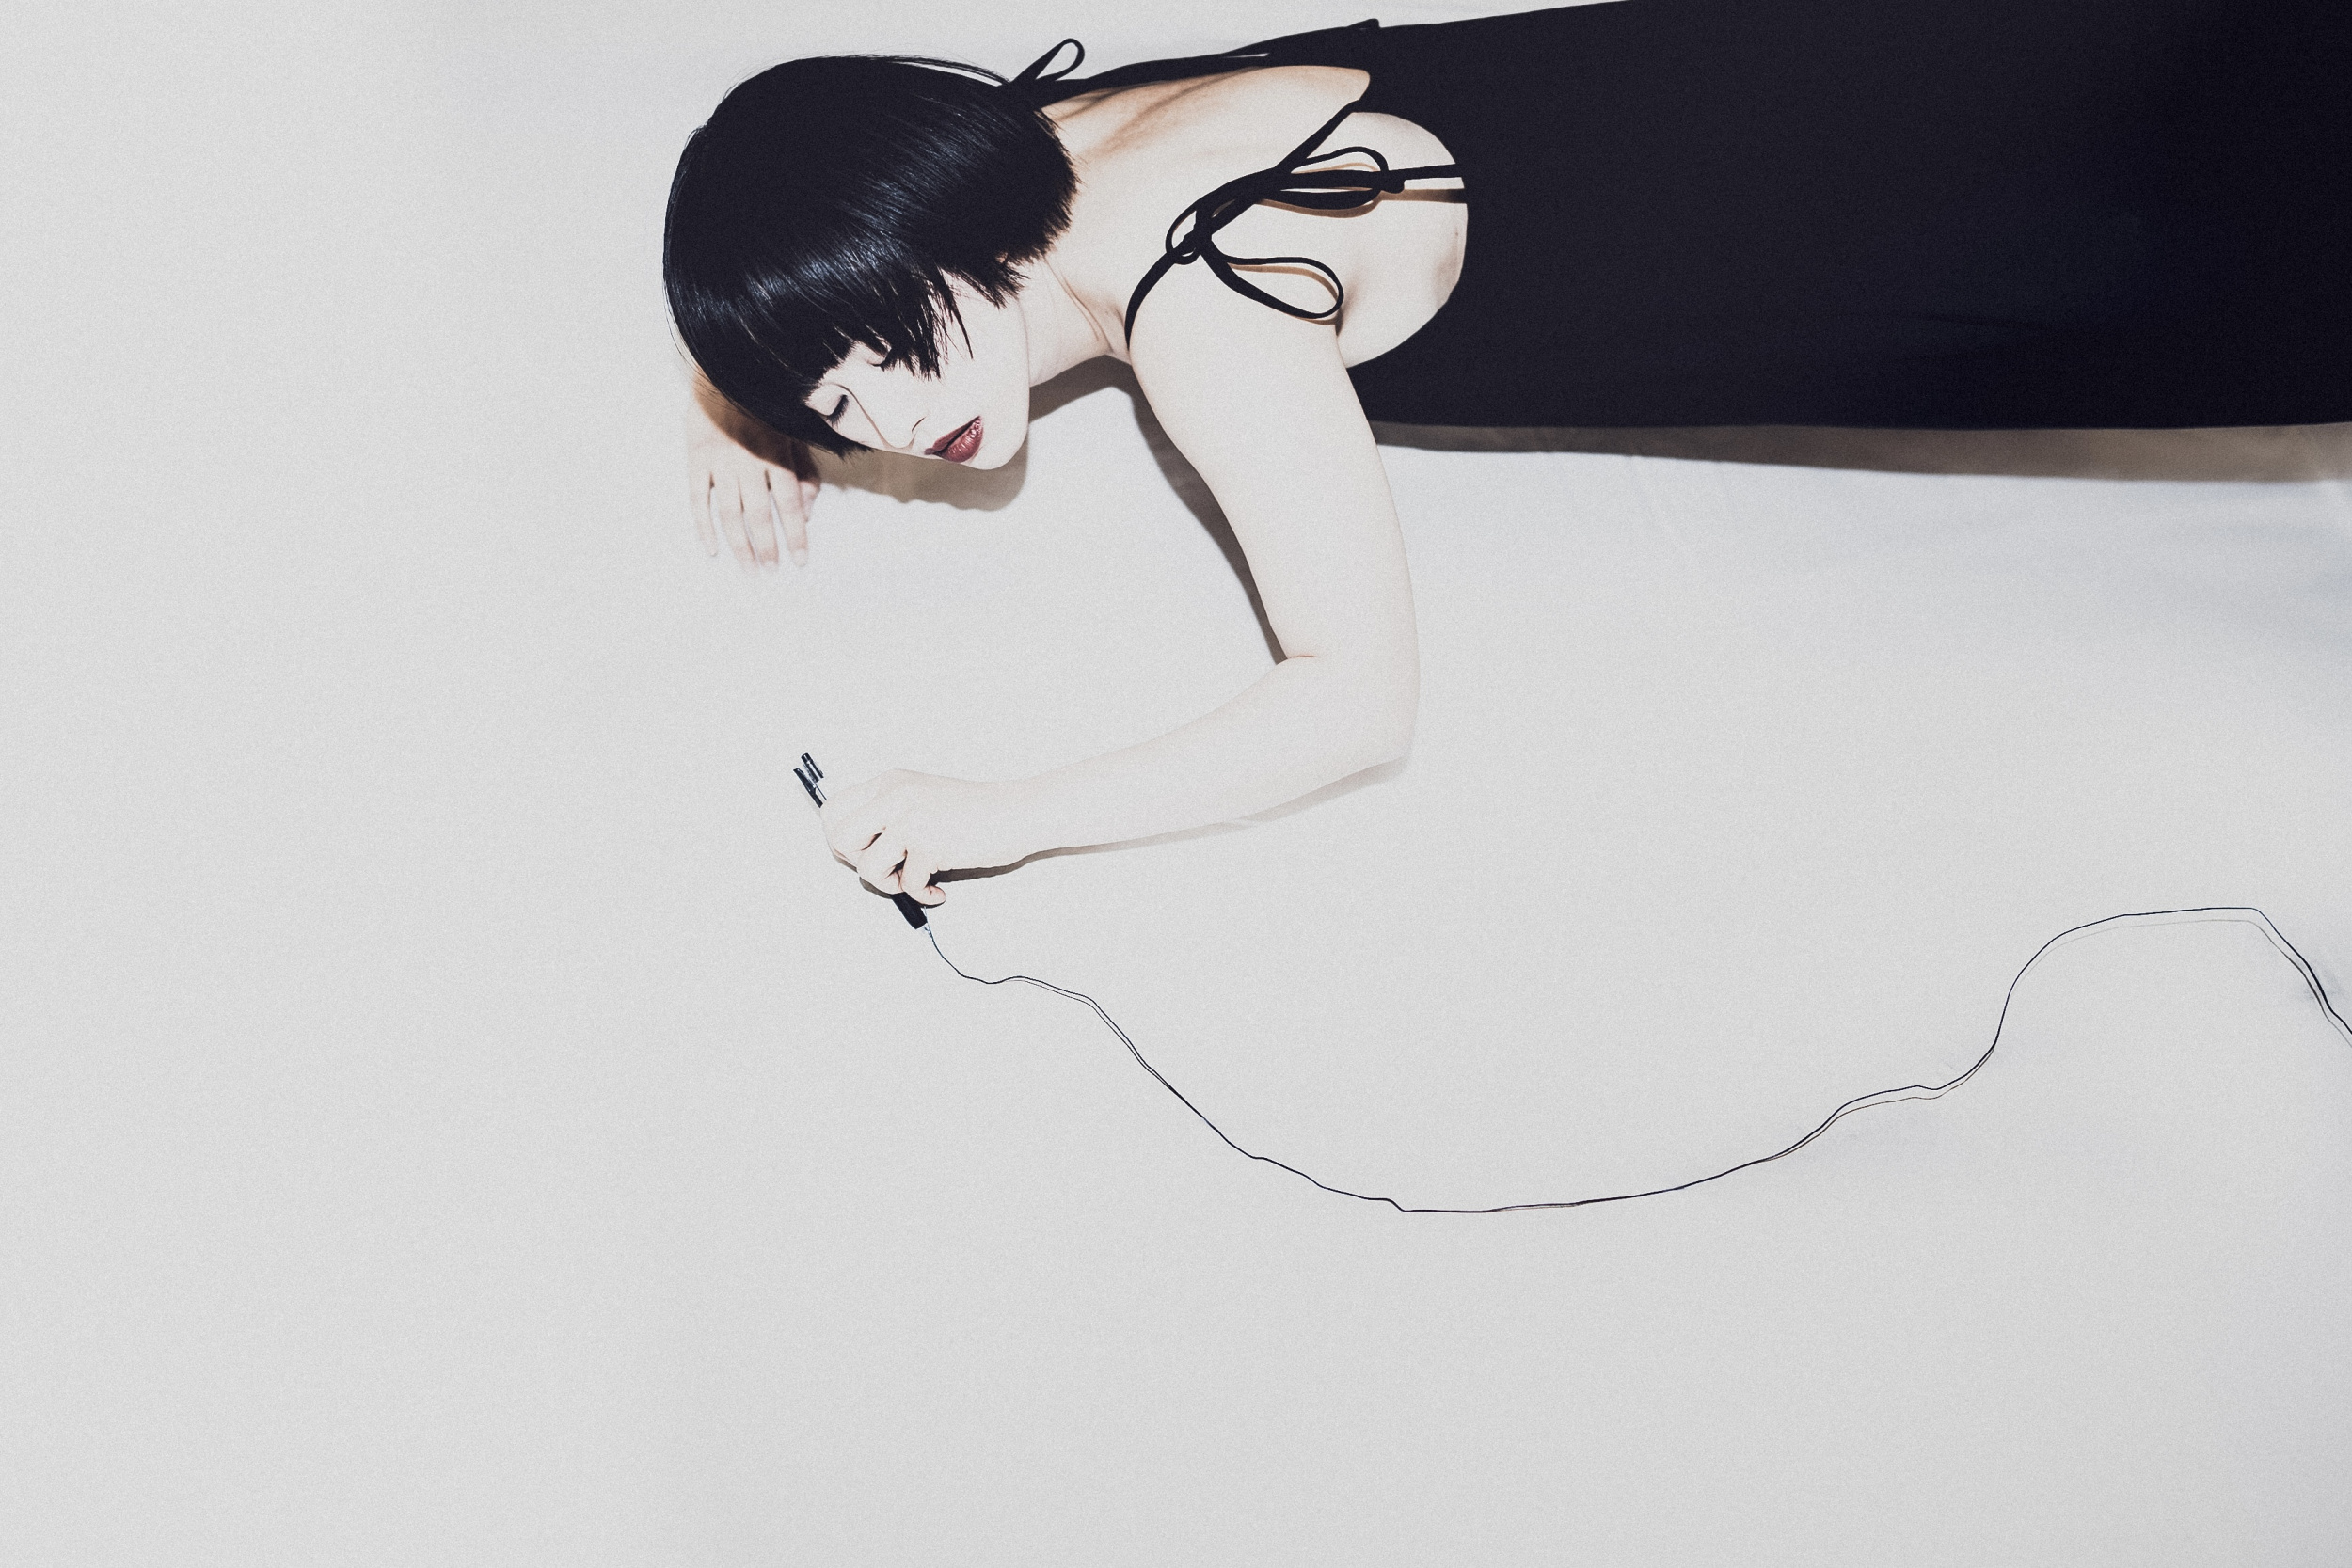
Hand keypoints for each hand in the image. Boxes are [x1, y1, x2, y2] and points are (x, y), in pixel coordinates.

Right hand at [687, 377, 818, 570]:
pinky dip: (703, 527)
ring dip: (740, 546)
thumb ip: (804, 472)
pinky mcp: (696, 461)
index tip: (801, 561)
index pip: (790, 506)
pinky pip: (698, 500)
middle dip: (768, 548)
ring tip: (748, 570)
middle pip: (760, 516)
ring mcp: (720, 464)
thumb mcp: (792, 434)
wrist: (724, 373)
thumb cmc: (763, 408)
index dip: (797, 536)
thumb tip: (809, 510)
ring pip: (730, 514)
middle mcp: (749, 464)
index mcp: (776, 457)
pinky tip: (712, 549)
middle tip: (772, 574)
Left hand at [821, 771, 1037, 906]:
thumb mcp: (920, 797)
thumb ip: (887, 814)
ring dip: (888, 883)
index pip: (833, 810)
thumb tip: (856, 850)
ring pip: (867, 866)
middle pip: (839, 836)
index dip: (840, 839)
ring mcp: (910, 819)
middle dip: (856, 861)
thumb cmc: (975, 810)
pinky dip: (922, 894)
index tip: (862, 851)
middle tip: (884, 866)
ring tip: (911, 879)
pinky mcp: (929, 844)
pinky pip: (908, 884)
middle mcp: (894, 796)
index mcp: (888, 783)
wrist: (1016, 812)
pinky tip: (937, 889)